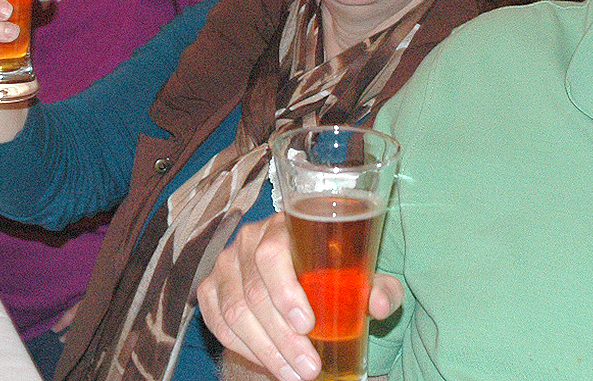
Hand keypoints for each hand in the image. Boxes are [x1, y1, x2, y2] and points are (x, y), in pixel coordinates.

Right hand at [198, 214, 403, 380]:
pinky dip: (243, 348)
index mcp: (285, 225)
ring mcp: (225, 263)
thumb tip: (380, 304)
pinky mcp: (211, 287)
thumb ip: (381, 287)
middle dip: (282, 337)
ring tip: (295, 374)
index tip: (308, 325)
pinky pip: (218, 322)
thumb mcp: (362, 276)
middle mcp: (248, 238)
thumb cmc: (333, 270)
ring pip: (234, 312)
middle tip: (308, 368)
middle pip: (254, 291)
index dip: (285, 291)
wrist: (297, 271)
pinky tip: (269, 363)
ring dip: (264, 350)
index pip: (273, 253)